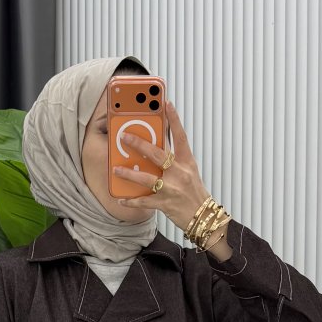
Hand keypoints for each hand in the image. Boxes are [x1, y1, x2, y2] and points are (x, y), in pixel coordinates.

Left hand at [111, 99, 211, 233]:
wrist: (205, 217)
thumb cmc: (194, 192)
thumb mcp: (189, 171)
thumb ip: (174, 158)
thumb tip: (155, 146)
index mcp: (187, 162)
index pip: (180, 136)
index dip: (174, 119)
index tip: (166, 104)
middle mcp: (179, 173)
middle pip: (157, 155)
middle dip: (139, 144)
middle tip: (124, 137)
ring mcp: (172, 189)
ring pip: (147, 179)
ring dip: (130, 174)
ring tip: (116, 169)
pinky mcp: (165, 204)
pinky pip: (144, 202)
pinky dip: (131, 201)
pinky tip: (121, 198)